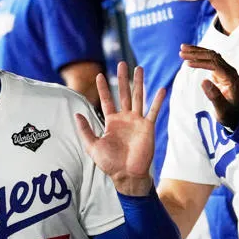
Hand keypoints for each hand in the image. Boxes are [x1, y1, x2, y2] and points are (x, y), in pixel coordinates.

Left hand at [75, 62, 163, 195]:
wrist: (126, 175)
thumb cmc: (109, 163)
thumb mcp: (92, 146)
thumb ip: (85, 130)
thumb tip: (77, 114)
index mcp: (111, 122)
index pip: (107, 100)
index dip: (103, 88)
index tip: (100, 75)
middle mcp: (125, 118)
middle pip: (123, 93)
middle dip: (123, 78)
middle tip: (122, 63)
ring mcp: (137, 121)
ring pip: (138, 97)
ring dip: (139, 83)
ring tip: (139, 68)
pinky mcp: (148, 127)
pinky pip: (153, 111)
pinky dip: (158, 100)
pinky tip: (161, 88)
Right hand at [179, 44, 238, 129]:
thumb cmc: (230, 114)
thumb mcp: (222, 110)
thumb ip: (214, 96)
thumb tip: (203, 81)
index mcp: (231, 78)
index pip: (215, 65)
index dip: (200, 63)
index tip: (187, 63)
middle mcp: (229, 71)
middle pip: (213, 56)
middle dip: (196, 53)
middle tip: (181, 52)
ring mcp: (225, 70)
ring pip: (211, 55)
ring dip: (197, 51)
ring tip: (182, 48)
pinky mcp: (221, 71)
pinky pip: (210, 59)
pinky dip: (199, 55)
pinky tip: (190, 54)